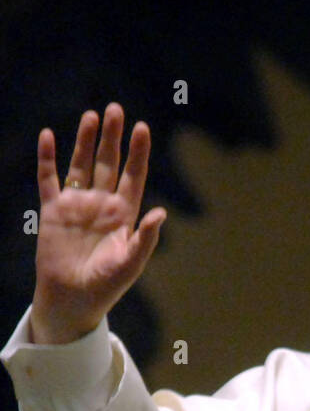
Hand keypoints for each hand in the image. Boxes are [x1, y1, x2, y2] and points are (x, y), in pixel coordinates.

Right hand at [31, 103, 166, 343]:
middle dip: (111, 137)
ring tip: (91, 115)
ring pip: (81, 165)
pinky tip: (48, 136)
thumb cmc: (105, 286)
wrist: (72, 300)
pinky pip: (49, 179)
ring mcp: (77, 205)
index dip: (138, 153)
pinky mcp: (53, 210)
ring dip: (84, 140)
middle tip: (115, 109)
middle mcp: (101, 205)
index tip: (142, 128)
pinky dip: (47, 158)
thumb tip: (161, 212)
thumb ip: (145, 238)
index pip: (133, 176)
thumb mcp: (130, 264)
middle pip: (108, 163)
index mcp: (123, 215)